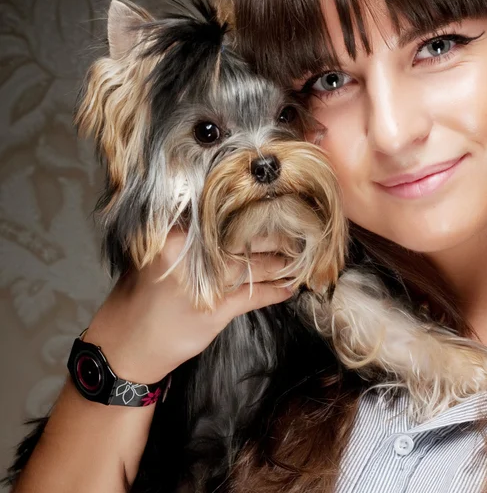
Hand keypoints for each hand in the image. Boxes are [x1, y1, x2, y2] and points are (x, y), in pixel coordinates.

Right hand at [84, 229, 293, 383]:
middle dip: (273, 235)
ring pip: (253, 266)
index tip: (272, 204)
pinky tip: (289, 289)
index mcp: (174, 234)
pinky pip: (253, 297)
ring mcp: (205, 284)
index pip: (220, 216)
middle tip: (297, 229)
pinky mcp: (215, 311)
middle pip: (243, 238)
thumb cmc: (141, 294)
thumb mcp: (155, 254)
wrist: (126, 343)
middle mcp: (191, 256)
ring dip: (280, 263)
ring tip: (299, 257)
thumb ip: (188, 238)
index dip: (250, 210)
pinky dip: (274, 292)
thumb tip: (225, 220)